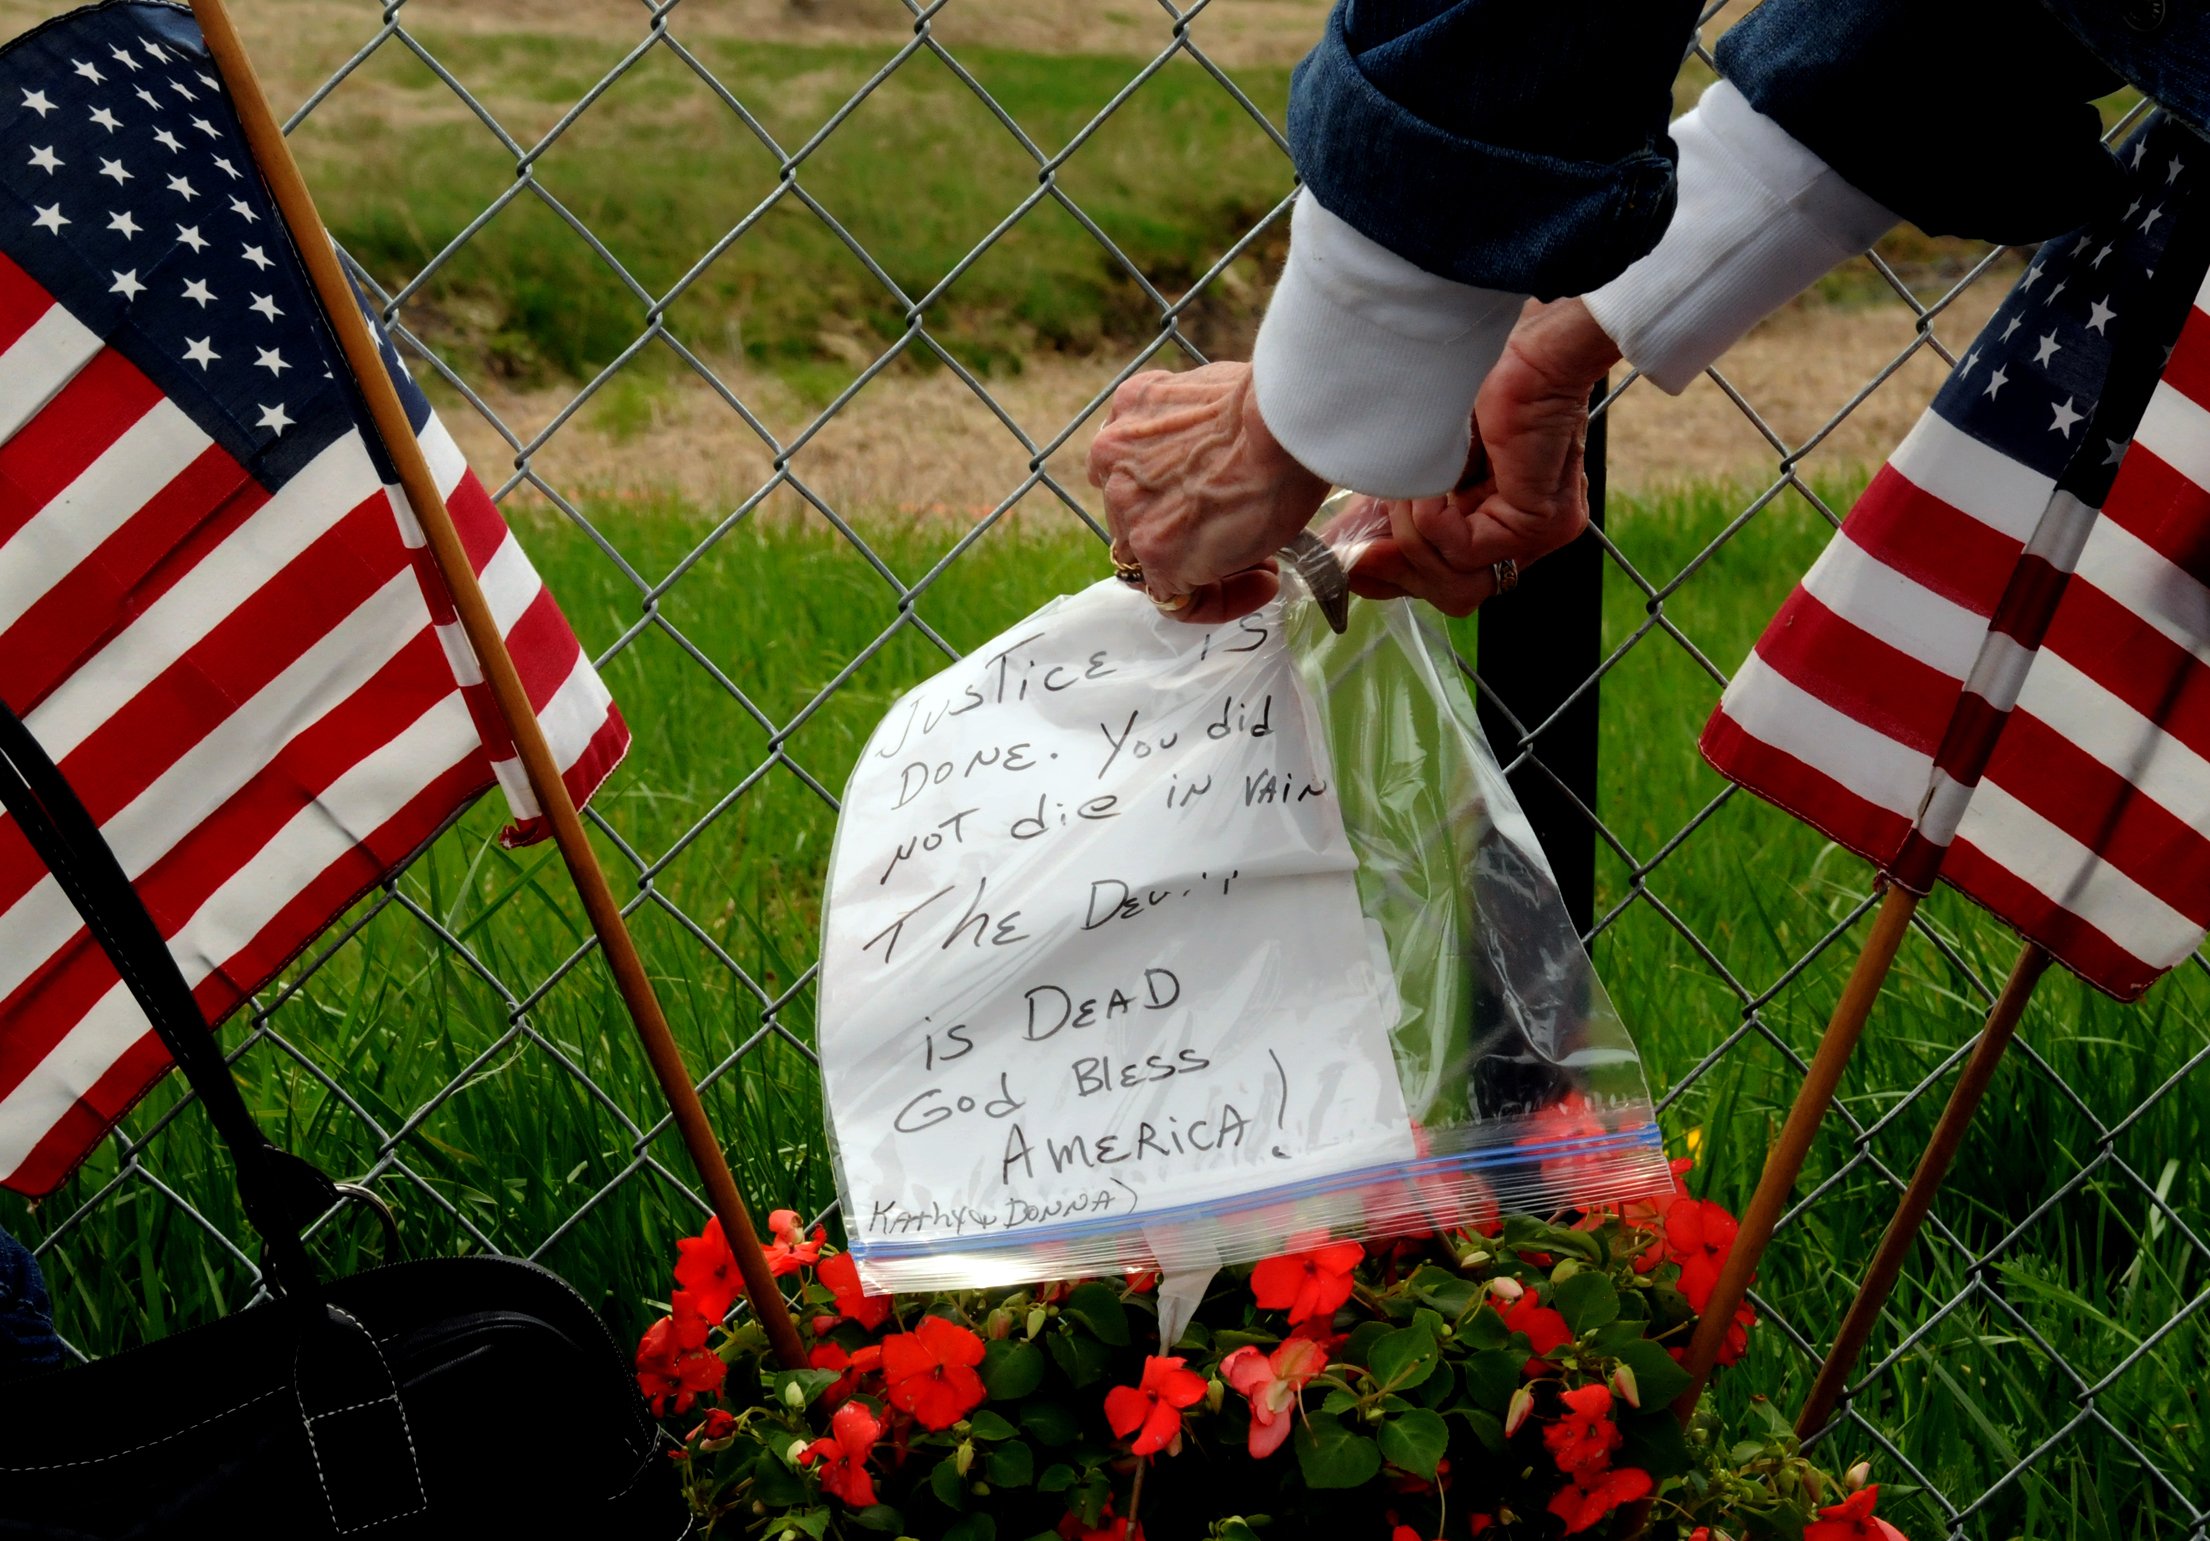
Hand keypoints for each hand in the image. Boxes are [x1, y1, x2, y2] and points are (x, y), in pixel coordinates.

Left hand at [1086, 362, 1329, 622]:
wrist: (1281, 421)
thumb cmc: (1271, 408)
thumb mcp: (1212, 399)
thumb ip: (1194, 434)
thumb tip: (1225, 460)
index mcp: (1126, 415)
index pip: (1135, 474)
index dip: (1179, 495)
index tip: (1223, 499)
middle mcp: (1112, 461)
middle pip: (1139, 516)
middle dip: (1189, 529)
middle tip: (1244, 532)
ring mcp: (1130, 511)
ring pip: (1154, 561)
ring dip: (1205, 566)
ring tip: (1262, 562)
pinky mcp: (1157, 553)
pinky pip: (1178, 601)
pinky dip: (1220, 601)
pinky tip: (1263, 584)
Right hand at [1324, 298, 1620, 615]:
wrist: (1526, 346)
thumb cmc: (1476, 385)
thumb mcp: (1420, 466)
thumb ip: (1393, 515)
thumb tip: (1344, 560)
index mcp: (1504, 525)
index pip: (1449, 580)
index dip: (1395, 578)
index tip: (1351, 557)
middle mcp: (1529, 539)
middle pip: (1455, 595)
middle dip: (1399, 573)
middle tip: (1363, 544)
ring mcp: (1540, 534)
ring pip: (1456, 580)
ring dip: (1410, 538)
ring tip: (1402, 493)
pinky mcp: (1538, 521)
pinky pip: (1462, 549)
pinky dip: (1428, 521)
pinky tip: (1423, 486)